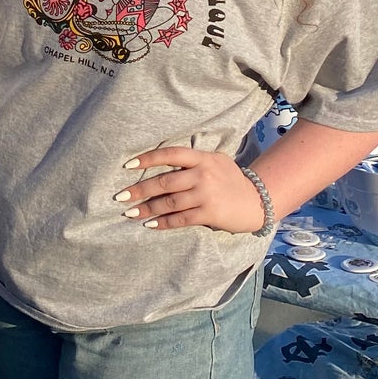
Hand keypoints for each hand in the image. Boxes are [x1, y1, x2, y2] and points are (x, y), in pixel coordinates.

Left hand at [115, 147, 264, 234]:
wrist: (258, 201)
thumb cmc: (232, 180)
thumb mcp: (216, 161)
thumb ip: (194, 161)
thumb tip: (162, 161)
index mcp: (202, 158)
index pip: (170, 154)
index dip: (148, 158)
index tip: (127, 165)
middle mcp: (202, 174)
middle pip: (164, 181)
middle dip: (139, 189)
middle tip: (119, 196)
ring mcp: (206, 194)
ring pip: (169, 202)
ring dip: (147, 208)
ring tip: (130, 212)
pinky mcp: (209, 213)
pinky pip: (180, 219)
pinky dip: (163, 222)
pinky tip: (150, 224)